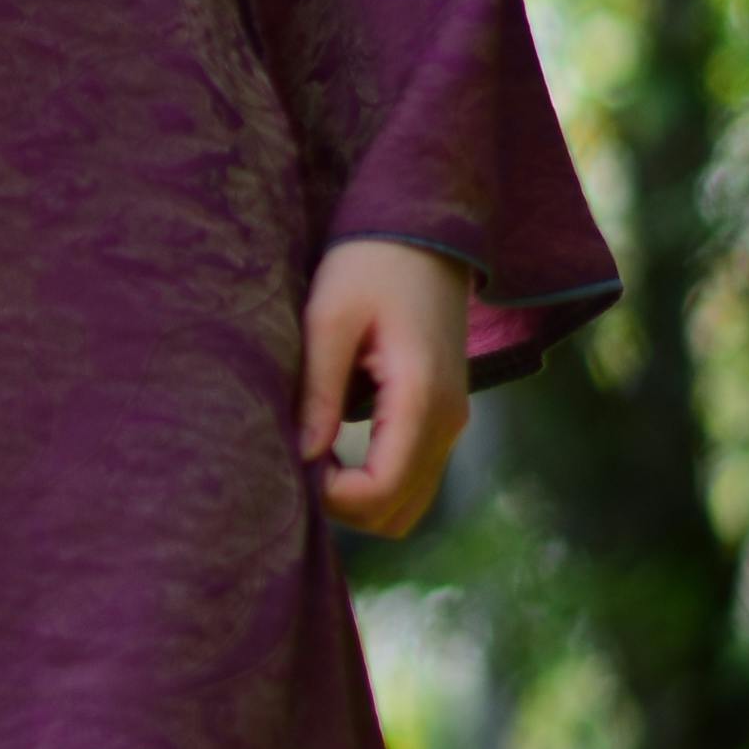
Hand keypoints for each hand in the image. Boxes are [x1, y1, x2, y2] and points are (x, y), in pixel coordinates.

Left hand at [299, 235, 471, 535]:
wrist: (425, 233)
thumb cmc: (370, 264)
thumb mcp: (329, 316)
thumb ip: (319, 388)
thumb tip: (302, 455)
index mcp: (421, 398)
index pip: (381, 492)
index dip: (332, 498)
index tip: (295, 461)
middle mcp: (448, 422)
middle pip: (397, 515)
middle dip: (343, 506)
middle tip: (300, 460)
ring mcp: (453, 423)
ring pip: (409, 506)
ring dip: (360, 499)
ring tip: (316, 455)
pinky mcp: (445, 417)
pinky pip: (415, 479)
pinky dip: (377, 483)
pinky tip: (338, 449)